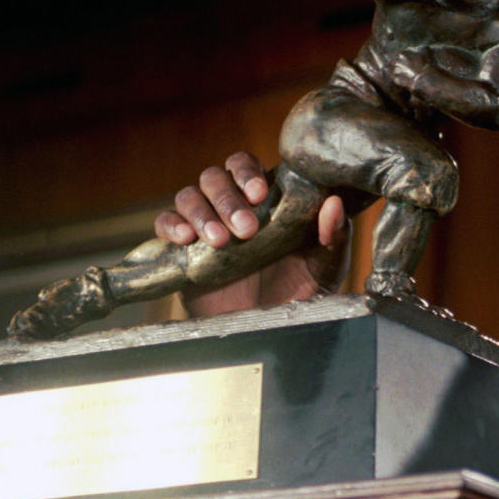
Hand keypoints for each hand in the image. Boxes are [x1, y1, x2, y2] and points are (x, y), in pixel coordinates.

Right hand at [155, 152, 349, 315]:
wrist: (269, 332)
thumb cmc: (299, 291)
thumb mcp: (325, 266)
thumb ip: (334, 236)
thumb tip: (333, 204)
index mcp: (264, 201)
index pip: (246, 167)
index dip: (247, 172)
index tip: (259, 193)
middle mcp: (231, 207)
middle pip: (214, 177)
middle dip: (228, 198)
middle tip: (246, 228)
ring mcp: (204, 226)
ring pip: (188, 195)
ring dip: (202, 212)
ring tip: (221, 241)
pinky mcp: (181, 251)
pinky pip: (165, 223)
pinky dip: (171, 225)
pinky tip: (185, 239)